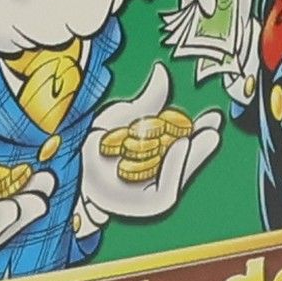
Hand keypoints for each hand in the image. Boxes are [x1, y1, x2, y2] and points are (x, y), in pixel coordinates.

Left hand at [80, 65, 222, 224]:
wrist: (67, 160)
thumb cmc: (91, 142)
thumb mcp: (123, 116)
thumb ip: (148, 101)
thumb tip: (162, 72)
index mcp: (155, 155)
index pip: (185, 144)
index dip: (201, 132)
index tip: (215, 118)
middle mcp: (155, 176)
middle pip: (186, 162)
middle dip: (202, 146)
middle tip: (213, 128)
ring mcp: (150, 193)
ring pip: (179, 178)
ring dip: (190, 159)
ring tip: (190, 139)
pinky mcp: (142, 207)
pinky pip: (166, 193)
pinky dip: (174, 172)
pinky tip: (179, 149)